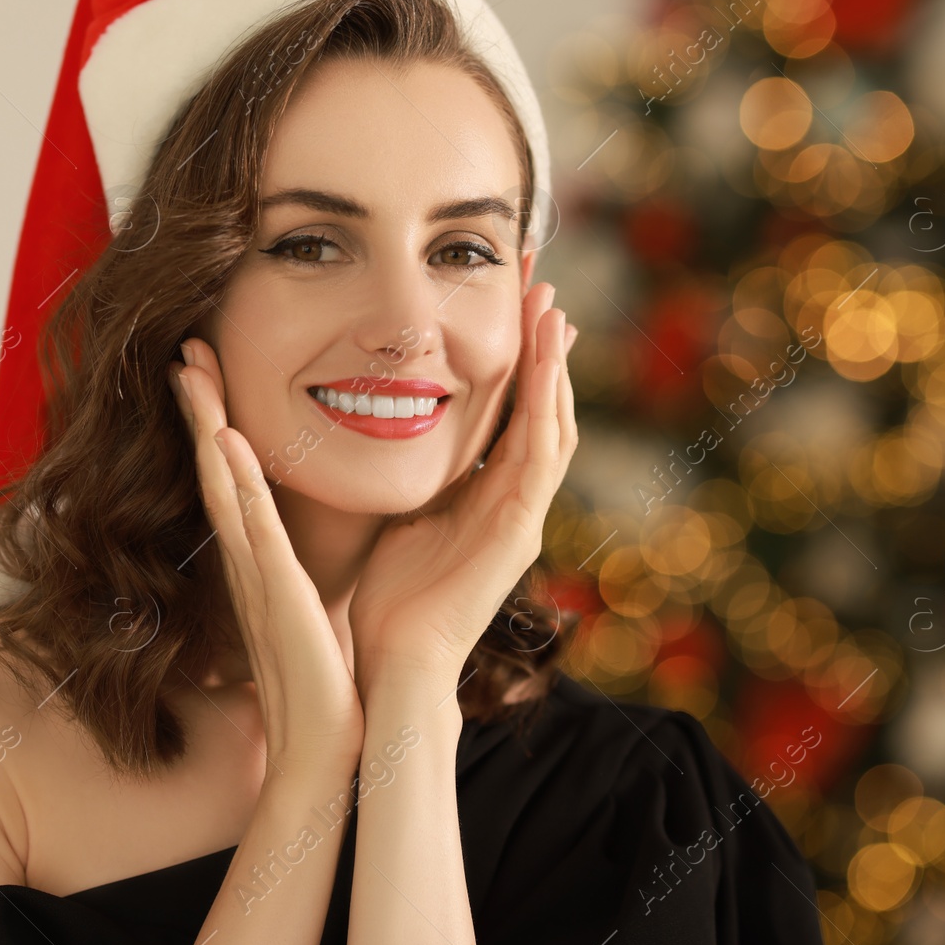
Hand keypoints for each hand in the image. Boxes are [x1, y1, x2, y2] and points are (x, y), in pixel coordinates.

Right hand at [170, 338, 364, 769]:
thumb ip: (296, 573)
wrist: (322, 741)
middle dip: (199, 409)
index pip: (232, 478)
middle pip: (215, 468)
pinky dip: (235, 483)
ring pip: (224, 485)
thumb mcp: (307, 607)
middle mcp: (247, 559)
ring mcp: (256, 573)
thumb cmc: (319, 679)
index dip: (216, 424)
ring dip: (207, 426)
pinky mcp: (276, 592)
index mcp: (259, 559)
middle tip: (184, 351)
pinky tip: (225, 442)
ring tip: (191, 372)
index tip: (207, 375)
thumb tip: (301, 549)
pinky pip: (252, 527)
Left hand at [348, 282, 577, 692]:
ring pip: (551, 424)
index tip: (509, 301)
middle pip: (540, 408)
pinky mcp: (518, 531)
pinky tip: (545, 364)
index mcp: (486, 495)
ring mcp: (522, 515)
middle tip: (543, 285)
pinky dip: (546, 407)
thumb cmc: (391, 596)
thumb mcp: (405, 514)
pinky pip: (540, 457)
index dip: (514, 357)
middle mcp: (514, 500)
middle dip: (542, 347)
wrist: (395, 660)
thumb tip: (392, 428)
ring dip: (553, 365)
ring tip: (553, 308)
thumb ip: (418, 476)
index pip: (509, 411)